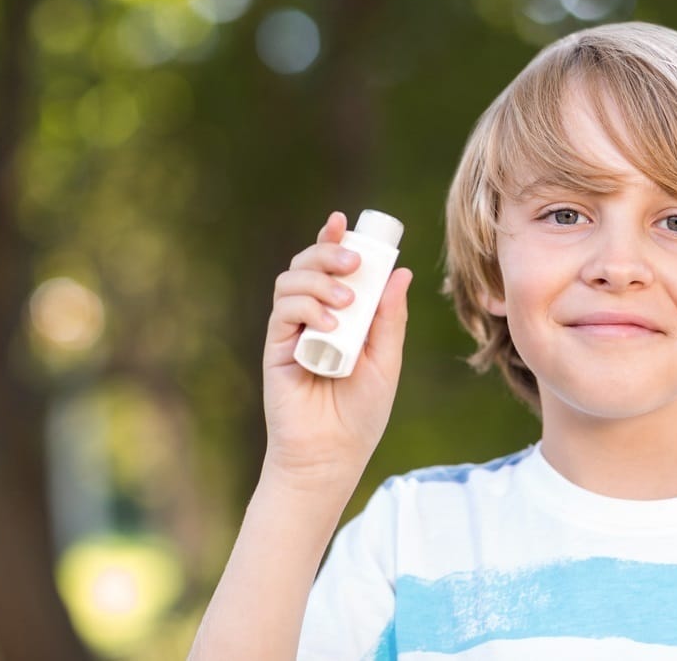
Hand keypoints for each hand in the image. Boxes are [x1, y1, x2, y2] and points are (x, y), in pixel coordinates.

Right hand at [261, 211, 411, 494]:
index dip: (334, 240)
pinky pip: (282, 312)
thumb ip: (389, 318)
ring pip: (291, 281)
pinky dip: (306, 308)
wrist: (331, 454)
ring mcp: (292, 330)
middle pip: (307, 264)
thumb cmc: (360, 412)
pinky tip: (328, 324)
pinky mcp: (276, 347)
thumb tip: (401, 272)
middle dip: (328, 253)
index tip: (344, 221)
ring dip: (320, 281)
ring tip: (347, 302)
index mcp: (341, 314)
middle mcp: (313, 315)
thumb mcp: (386, 361)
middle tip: (353, 263)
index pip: (333, 267)